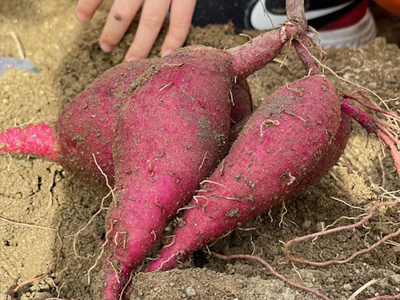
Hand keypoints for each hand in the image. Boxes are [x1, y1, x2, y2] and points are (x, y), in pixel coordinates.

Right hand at [76, 0, 196, 60]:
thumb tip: (178, 24)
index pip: (180, 21)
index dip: (174, 41)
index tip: (166, 59)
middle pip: (151, 22)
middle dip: (140, 46)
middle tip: (130, 64)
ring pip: (123, 11)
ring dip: (113, 31)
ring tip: (105, 47)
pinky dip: (88, 4)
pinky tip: (81, 17)